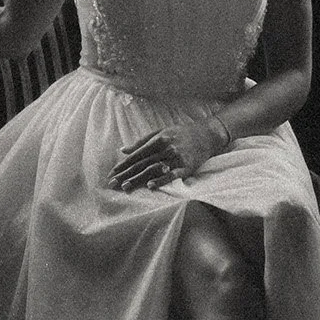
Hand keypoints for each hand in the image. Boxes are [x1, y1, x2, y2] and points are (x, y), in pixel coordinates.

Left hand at [108, 118, 226, 190]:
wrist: (208, 134)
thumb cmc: (182, 133)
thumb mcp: (161, 132)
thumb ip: (142, 141)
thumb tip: (123, 149)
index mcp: (158, 139)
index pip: (136, 154)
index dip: (123, 164)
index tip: (111, 173)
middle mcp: (166, 148)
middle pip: (142, 163)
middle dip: (126, 174)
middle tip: (112, 183)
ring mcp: (176, 158)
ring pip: (153, 170)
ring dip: (138, 179)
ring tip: (126, 187)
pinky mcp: (187, 167)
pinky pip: (172, 175)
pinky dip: (160, 180)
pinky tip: (150, 186)